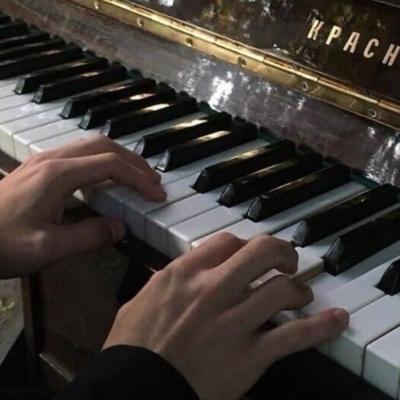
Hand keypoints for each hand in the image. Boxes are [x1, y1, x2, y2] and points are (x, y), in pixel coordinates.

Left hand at [0, 135, 165, 277]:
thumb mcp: (45, 248)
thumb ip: (87, 237)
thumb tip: (120, 228)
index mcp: (58, 175)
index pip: (110, 165)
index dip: (138, 178)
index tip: (156, 195)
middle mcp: (52, 160)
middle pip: (103, 146)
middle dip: (133, 161)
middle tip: (152, 182)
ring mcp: (42, 161)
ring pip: (90, 146)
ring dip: (118, 158)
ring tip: (135, 178)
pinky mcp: (36, 168)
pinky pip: (78, 155)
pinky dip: (101, 162)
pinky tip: (103, 179)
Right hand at [104, 233, 348, 399]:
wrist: (136, 390)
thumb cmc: (132, 349)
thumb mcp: (140, 302)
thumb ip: (163, 281)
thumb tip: (176, 272)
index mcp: (184, 274)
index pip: (227, 241)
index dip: (243, 244)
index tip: (248, 255)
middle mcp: (212, 289)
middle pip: (262, 252)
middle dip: (281, 251)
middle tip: (287, 260)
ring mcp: (234, 321)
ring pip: (282, 289)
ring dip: (298, 289)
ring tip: (300, 293)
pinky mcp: (249, 356)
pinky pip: (293, 336)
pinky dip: (320, 326)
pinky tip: (336, 320)